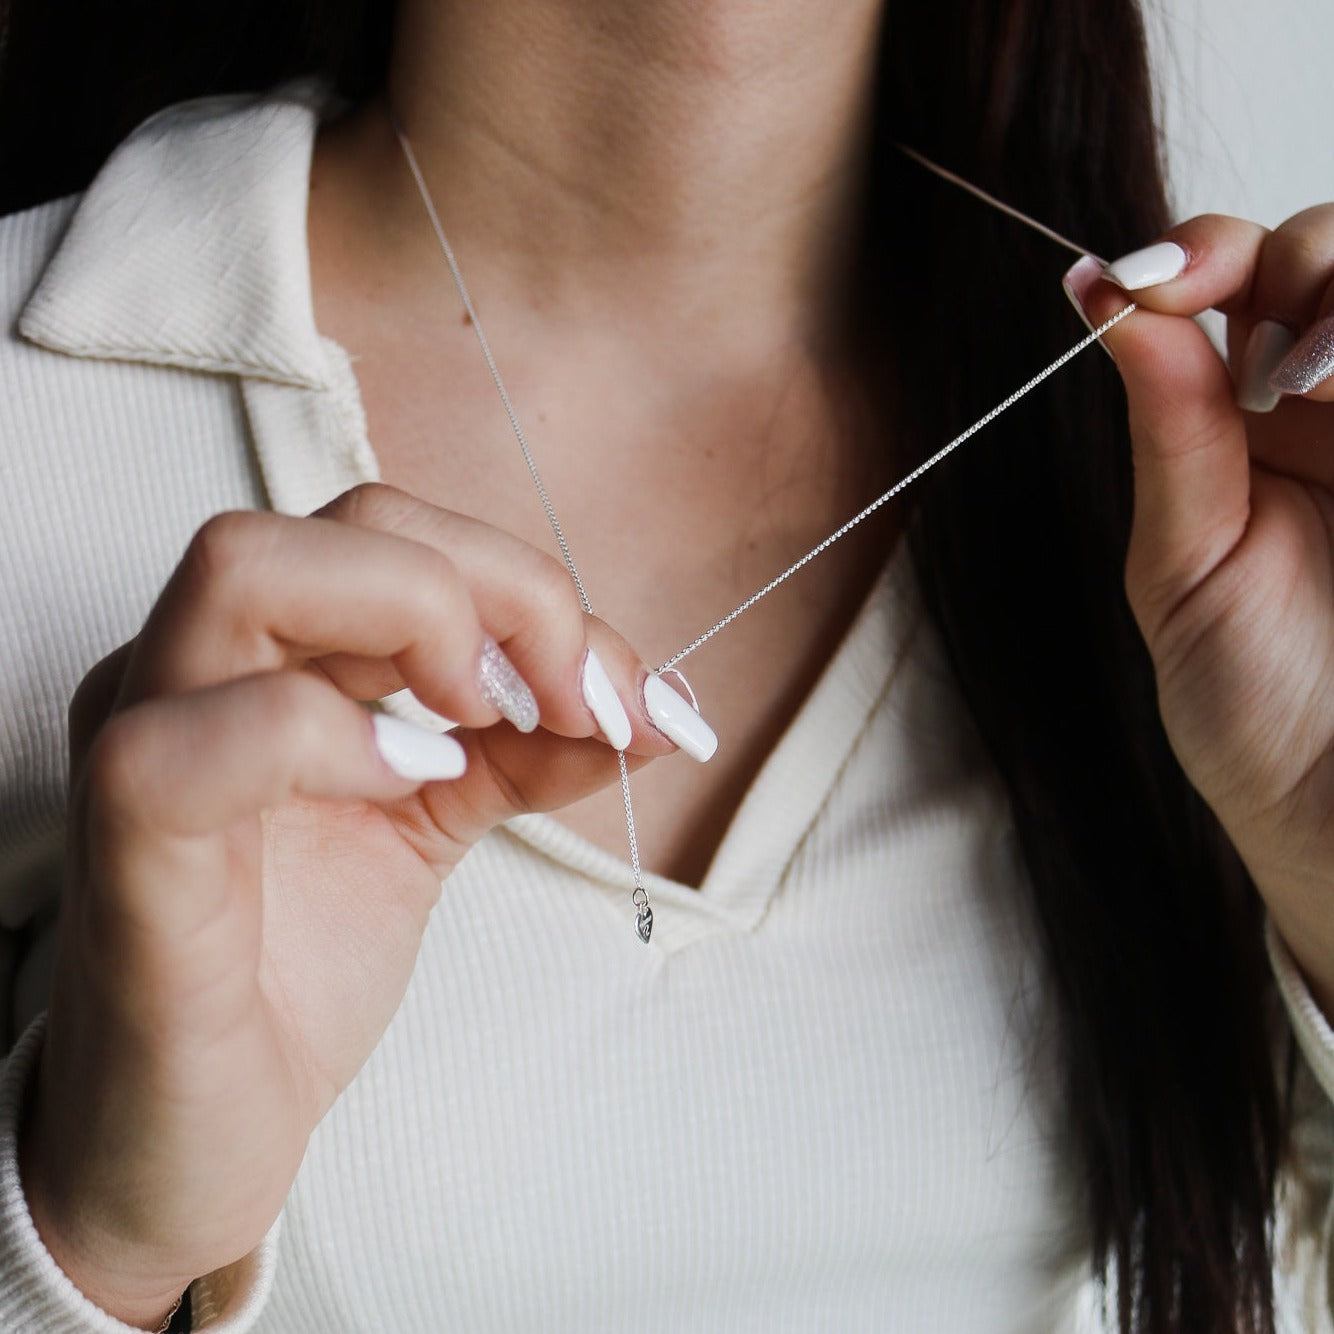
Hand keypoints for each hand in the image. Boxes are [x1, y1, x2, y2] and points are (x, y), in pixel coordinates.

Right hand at [19, 483, 672, 1326]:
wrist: (201, 1129)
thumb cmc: (298, 967)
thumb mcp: (437, 824)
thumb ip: (534, 750)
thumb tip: (659, 707)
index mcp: (272, 648)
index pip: (402, 533)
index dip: (527, 586)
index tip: (622, 689)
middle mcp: (196, 666)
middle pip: (348, 521)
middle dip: (498, 588)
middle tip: (577, 698)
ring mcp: (140, 740)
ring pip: (245, 570)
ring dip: (417, 620)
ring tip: (489, 724)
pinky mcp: (121, 850)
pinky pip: (185, 743)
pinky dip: (323, 737)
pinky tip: (411, 782)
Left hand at [1065, 207, 1333, 1012]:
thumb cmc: (1255, 705)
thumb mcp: (1183, 562)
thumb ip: (1166, 426)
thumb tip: (1102, 293)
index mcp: (1247, 427)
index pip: (1234, 280)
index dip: (1198, 253)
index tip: (1142, 281)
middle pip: (1331, 247)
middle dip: (1286, 262)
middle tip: (1254, 359)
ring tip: (1305, 384)